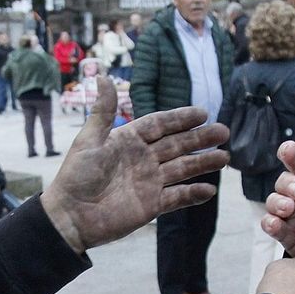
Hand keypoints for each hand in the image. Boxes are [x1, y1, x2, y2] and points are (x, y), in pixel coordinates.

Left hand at [42, 77, 227, 253]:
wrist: (70, 216)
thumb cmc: (76, 177)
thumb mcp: (89, 141)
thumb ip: (103, 111)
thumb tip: (104, 76)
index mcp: (128, 140)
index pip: (159, 125)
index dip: (180, 118)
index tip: (202, 113)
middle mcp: (143, 159)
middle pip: (177, 145)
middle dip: (200, 138)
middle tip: (223, 131)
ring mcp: (149, 182)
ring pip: (182, 169)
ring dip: (203, 163)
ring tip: (224, 157)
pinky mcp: (152, 205)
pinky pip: (177, 198)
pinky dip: (193, 194)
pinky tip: (209, 189)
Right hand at [261, 141, 294, 257]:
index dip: (293, 154)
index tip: (288, 151)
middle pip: (285, 181)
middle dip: (287, 183)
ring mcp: (292, 215)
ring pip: (274, 201)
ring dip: (277, 202)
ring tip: (288, 208)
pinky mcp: (286, 235)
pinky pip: (271, 225)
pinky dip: (270, 223)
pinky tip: (275, 225)